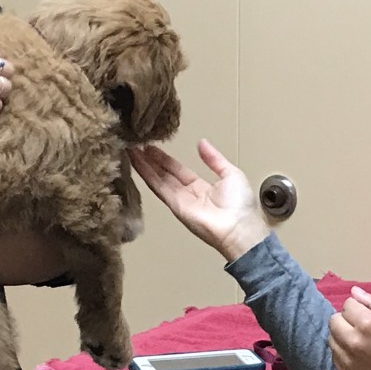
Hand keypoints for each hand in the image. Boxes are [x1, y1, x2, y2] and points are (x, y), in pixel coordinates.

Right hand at [129, 141, 269, 262]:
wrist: (240, 227)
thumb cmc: (240, 203)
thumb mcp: (230, 173)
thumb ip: (214, 159)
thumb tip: (202, 143)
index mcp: (201, 187)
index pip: (177, 170)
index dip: (164, 159)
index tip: (151, 147)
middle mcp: (187, 194)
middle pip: (164, 174)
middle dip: (150, 161)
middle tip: (135, 145)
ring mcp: (179, 200)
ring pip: (157, 179)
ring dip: (143, 165)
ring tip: (130, 150)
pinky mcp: (174, 205)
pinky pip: (158, 187)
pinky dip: (146, 174)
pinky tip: (136, 162)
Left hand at [328, 287, 370, 369]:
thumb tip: (354, 291)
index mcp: (368, 324)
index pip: (348, 305)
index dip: (359, 306)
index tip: (370, 314)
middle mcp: (353, 342)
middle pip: (334, 321)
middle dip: (346, 319)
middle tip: (364, 327)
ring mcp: (349, 362)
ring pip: (332, 340)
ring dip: (343, 336)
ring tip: (362, 342)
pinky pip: (336, 359)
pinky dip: (343, 354)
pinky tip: (360, 356)